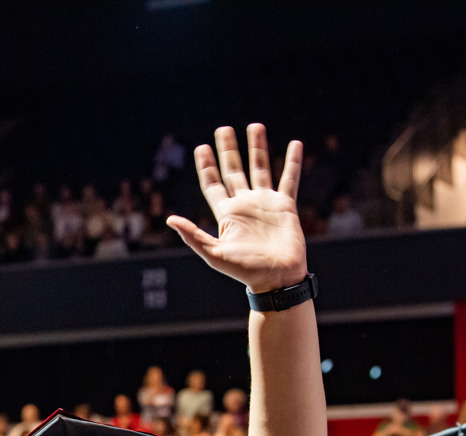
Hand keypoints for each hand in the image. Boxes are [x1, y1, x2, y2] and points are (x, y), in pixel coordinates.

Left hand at [167, 124, 306, 293]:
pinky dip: (292, 162)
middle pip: (234, 170)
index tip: (201, 148)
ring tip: (255, 126)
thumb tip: (170, 219)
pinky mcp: (285, 206)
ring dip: (257, 148)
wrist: (277, 280)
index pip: (213, 184)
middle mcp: (244, 204)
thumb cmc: (245, 271)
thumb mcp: (214, 254)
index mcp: (227, 214)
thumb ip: (193, 236)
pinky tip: (295, 144)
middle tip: (223, 128)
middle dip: (228, 150)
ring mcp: (265, 203)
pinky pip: (289, 179)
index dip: (206, 166)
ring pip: (260, 168)